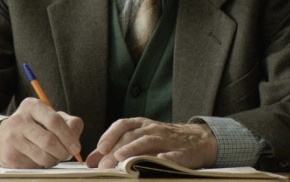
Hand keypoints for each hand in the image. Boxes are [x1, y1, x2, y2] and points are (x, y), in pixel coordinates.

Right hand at [0, 97, 83, 168]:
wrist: (1, 138)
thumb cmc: (34, 127)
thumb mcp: (50, 117)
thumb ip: (69, 123)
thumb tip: (75, 138)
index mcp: (32, 106)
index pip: (54, 121)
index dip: (69, 136)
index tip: (76, 147)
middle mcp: (19, 120)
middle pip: (49, 141)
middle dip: (64, 152)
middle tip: (67, 155)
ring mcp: (12, 138)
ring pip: (44, 157)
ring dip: (54, 160)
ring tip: (53, 156)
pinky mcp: (9, 155)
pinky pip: (35, 166)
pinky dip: (42, 166)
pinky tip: (37, 158)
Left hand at [85, 118, 216, 168]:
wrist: (198, 140)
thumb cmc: (162, 140)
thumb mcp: (139, 140)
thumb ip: (114, 148)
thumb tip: (91, 161)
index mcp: (141, 124)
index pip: (122, 125)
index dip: (109, 135)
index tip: (99, 149)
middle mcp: (152, 129)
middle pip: (131, 136)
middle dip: (115, 149)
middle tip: (103, 165)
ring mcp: (167, 139)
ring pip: (148, 141)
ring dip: (132, 150)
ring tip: (120, 158)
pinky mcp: (182, 152)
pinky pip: (173, 154)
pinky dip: (165, 157)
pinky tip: (158, 160)